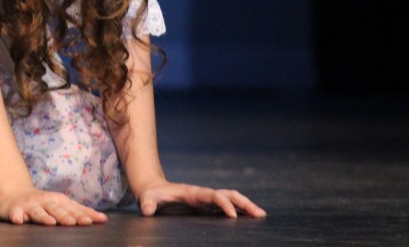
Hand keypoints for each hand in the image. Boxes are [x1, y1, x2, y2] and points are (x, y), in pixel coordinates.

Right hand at [0, 188, 108, 225]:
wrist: (14, 194)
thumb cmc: (43, 203)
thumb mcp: (61, 205)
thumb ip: (79, 212)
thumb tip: (103, 219)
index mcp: (58, 201)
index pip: (74, 209)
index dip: (84, 214)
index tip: (96, 220)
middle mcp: (45, 201)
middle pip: (57, 209)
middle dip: (65, 216)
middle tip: (74, 223)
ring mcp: (30, 205)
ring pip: (38, 212)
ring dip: (44, 217)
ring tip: (51, 223)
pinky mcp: (14, 210)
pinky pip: (15, 214)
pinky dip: (17, 217)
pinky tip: (19, 221)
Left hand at [136, 180, 265, 218]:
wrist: (153, 189)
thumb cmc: (151, 195)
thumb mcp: (147, 199)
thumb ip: (147, 204)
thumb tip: (146, 210)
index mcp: (192, 192)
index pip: (213, 196)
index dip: (223, 204)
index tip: (232, 216)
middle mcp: (203, 194)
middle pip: (228, 195)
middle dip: (244, 203)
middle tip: (260, 214)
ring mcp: (206, 200)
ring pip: (231, 200)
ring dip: (246, 206)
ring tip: (261, 215)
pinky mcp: (206, 206)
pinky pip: (226, 207)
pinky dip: (239, 211)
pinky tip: (249, 218)